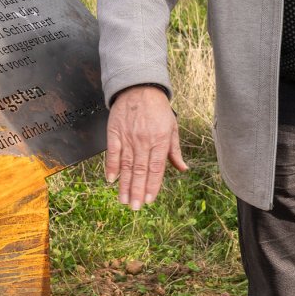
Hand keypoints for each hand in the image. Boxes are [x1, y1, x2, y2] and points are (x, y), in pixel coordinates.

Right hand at [105, 85, 187, 209]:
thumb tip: (183, 169)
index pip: (156, 168)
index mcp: (160, 140)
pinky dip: (111, 166)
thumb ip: (174, 150)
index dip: (153, 186)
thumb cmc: (158, 109)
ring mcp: (128, 137)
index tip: (149, 200)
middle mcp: (144, 140)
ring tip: (124, 200)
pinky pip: (113, 152)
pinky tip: (111, 180)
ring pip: (127, 165)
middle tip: (135, 207)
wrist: (140, 88)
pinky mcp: (115, 132)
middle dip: (138, 191)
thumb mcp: (172, 127)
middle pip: (141, 170)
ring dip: (125, 184)